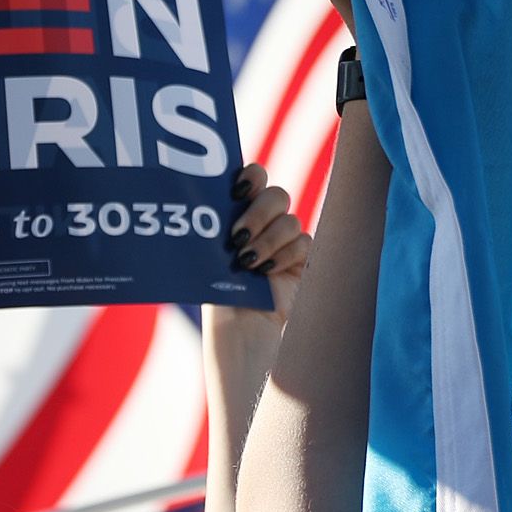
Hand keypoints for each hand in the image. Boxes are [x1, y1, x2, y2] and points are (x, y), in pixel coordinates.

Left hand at [208, 164, 308, 335]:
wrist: (242, 335)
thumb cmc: (220, 301)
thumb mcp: (213, 260)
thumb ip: (219, 230)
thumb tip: (207, 204)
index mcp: (240, 214)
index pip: (253, 178)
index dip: (250, 176)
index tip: (236, 190)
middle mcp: (265, 224)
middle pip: (276, 195)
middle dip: (258, 211)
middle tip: (238, 235)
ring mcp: (286, 243)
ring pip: (289, 221)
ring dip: (268, 239)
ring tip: (248, 262)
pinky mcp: (304, 262)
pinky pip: (303, 243)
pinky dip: (284, 254)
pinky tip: (267, 271)